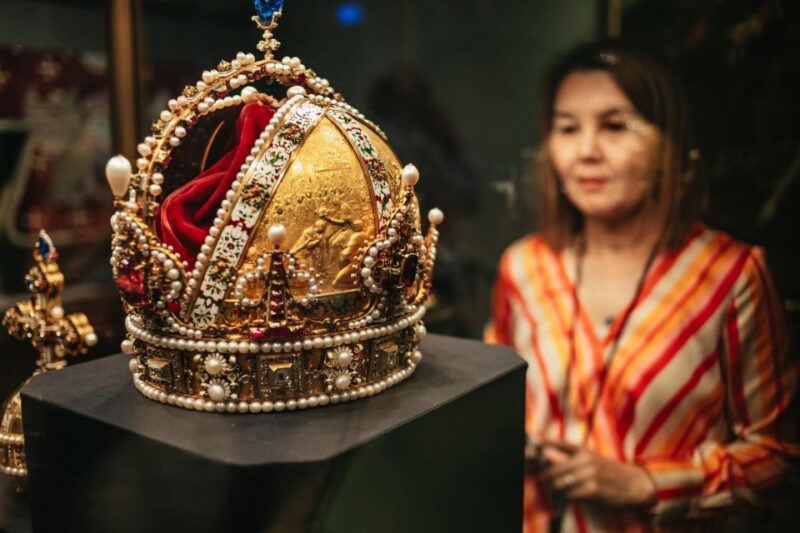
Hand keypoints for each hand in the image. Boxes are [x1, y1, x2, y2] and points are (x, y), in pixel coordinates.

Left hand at [541, 440, 656, 507]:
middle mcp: (585, 459)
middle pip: (554, 468)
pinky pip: (571, 494)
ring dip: (554, 489)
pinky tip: (567, 497)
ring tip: (554, 491)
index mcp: (582, 450)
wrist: (632, 484)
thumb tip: (545, 453)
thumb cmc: (608, 471)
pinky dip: (566, 497)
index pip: (557, 444)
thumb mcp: (590, 458)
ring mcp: (589, 474)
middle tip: (544, 482)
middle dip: (546, 477)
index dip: (542, 445)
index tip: (532, 447)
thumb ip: (569, 456)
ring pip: (560, 483)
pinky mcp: (593, 489)